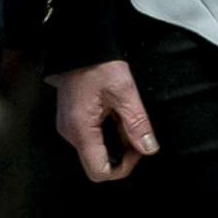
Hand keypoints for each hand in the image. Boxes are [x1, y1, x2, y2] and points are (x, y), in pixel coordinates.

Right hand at [49, 59, 158, 181]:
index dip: (123, 167)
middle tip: (133, 131)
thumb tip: (148, 148)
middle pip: (97, 164)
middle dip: (121, 154)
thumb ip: (137, 124)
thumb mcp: (124, 92)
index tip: (136, 148)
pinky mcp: (71, 121)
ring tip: (122, 118)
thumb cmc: (97, 64)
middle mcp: (70, 133)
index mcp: (81, 130)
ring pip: (95, 152)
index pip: (100, 171)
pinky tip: (112, 115)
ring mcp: (68, 128)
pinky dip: (105, 134)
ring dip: (114, 142)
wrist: (78, 46)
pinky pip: (90, 139)